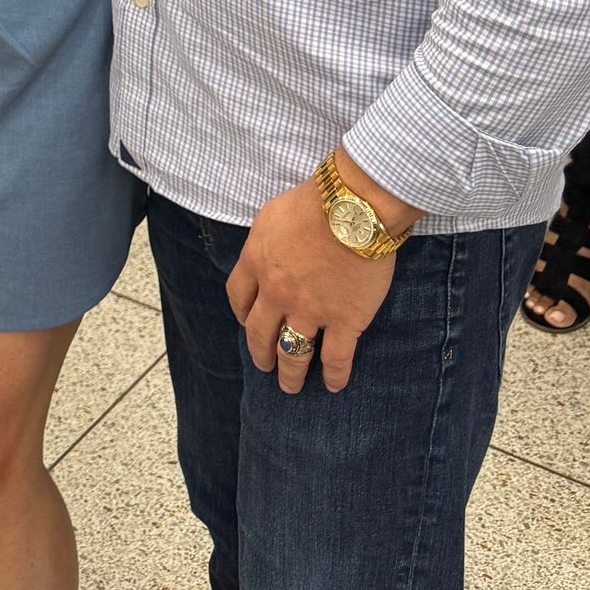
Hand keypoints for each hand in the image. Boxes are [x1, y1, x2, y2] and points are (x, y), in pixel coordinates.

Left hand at [225, 169, 405, 393]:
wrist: (350, 209)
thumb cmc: (312, 203)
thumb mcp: (271, 215)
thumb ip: (265, 241)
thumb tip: (266, 250)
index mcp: (256, 263)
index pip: (238, 297)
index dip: (241, 314)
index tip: (246, 321)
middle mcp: (276, 294)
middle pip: (260, 333)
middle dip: (260, 353)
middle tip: (264, 366)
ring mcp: (309, 311)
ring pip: (293, 354)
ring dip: (290, 374)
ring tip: (290, 386)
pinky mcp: (344, 322)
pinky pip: (336, 358)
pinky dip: (335, 376)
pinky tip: (334, 385)